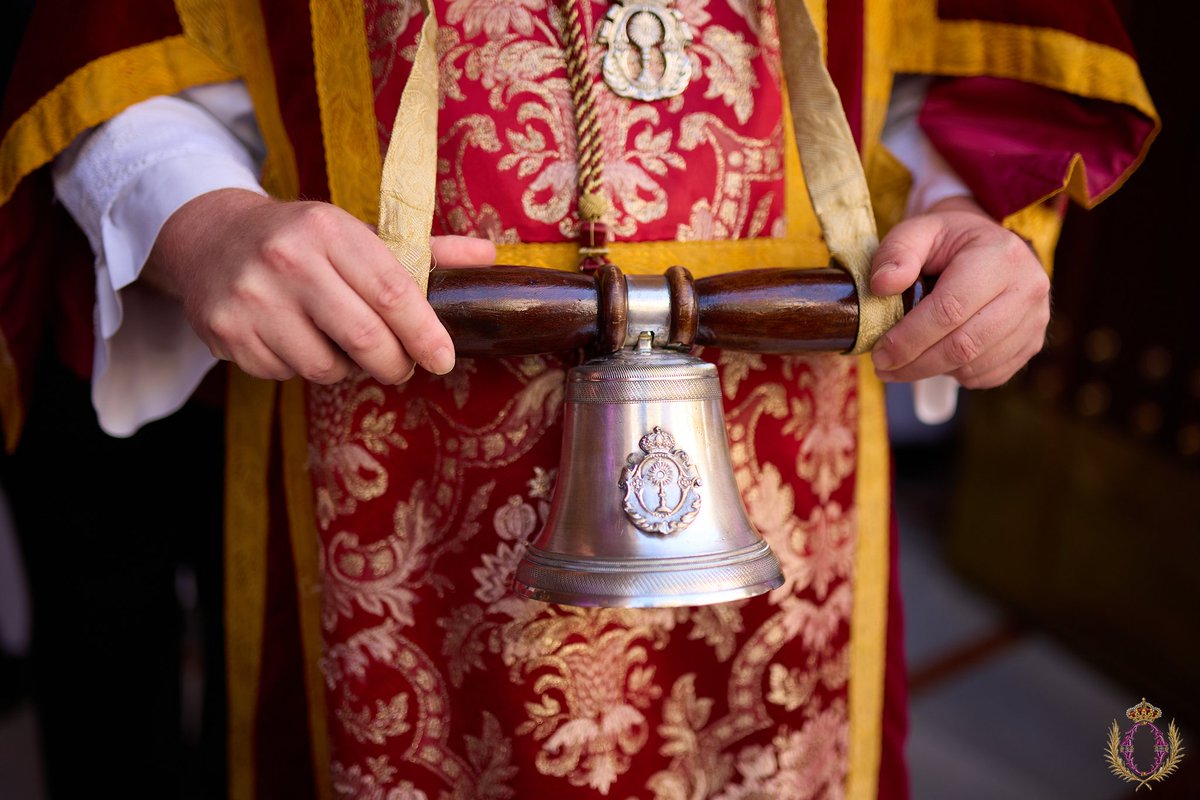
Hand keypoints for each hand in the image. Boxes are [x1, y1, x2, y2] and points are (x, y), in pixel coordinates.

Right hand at [145, 189, 495, 383]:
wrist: (211, 238)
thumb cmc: (304, 241)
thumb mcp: (358, 233)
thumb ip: (423, 250)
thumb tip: (489, 256)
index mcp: (327, 227)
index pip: (393, 291)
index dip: (425, 333)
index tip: (443, 359)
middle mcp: (286, 259)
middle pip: (363, 339)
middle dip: (394, 364)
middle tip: (402, 367)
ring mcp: (250, 297)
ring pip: (324, 367)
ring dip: (345, 368)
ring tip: (339, 344)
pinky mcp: (225, 331)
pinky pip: (285, 375)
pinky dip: (300, 369)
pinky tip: (295, 340)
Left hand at [868, 196, 1049, 388]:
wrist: (990, 246)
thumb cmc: (949, 241)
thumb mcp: (919, 231)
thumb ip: (896, 253)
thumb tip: (882, 285)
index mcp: (1000, 257)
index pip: (950, 309)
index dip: (910, 338)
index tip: (880, 352)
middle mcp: (1027, 289)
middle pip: (964, 345)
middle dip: (916, 363)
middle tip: (883, 367)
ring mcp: (1035, 320)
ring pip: (975, 365)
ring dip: (931, 372)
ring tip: (901, 365)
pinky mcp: (1033, 343)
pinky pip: (988, 375)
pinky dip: (956, 374)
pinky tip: (937, 358)